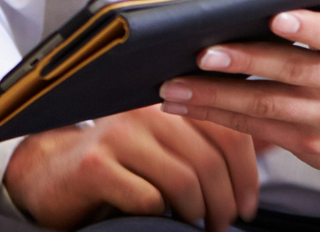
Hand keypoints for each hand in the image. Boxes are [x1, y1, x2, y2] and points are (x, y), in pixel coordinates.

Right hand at [3, 104, 257, 231]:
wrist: (55, 174)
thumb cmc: (121, 164)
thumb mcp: (165, 146)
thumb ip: (206, 140)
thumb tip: (264, 147)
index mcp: (167, 100)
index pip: (226, 130)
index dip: (247, 175)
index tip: (247, 206)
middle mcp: (143, 109)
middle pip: (208, 160)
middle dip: (224, 204)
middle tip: (222, 225)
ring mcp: (117, 134)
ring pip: (183, 180)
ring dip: (197, 214)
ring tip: (195, 224)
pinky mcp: (96, 165)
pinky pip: (149, 198)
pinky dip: (160, 215)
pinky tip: (157, 217)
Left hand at [159, 0, 319, 173]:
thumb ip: (317, 1)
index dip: (306, 26)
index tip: (274, 17)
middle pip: (291, 71)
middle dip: (242, 62)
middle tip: (201, 53)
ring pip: (266, 105)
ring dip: (214, 96)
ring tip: (175, 84)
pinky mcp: (312, 145)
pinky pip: (257, 129)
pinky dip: (217, 117)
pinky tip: (186, 105)